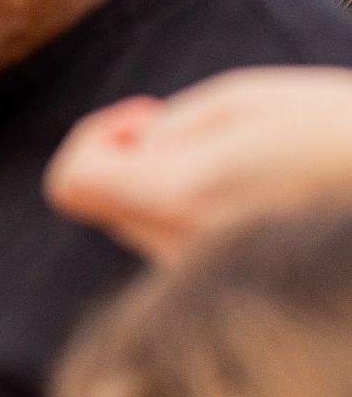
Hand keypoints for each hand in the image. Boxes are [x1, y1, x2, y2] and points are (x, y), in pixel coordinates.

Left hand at [46, 69, 351, 262]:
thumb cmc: (343, 135)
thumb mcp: (251, 102)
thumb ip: (169, 127)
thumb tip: (130, 153)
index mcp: (179, 198)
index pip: (72, 183)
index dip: (94, 137)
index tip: (148, 115)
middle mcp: (185, 252)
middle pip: (111, 204)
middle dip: (140, 159)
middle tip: (217, 133)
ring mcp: (212, 284)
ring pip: (151, 228)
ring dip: (180, 186)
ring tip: (260, 163)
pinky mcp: (239, 295)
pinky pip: (193, 249)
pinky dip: (211, 216)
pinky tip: (272, 194)